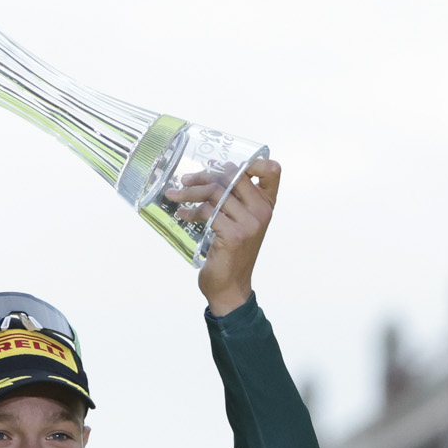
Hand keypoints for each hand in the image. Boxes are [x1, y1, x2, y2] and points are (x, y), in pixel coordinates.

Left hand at [183, 157, 280, 315]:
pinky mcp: (234, 235)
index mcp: (267, 205)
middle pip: (232, 177)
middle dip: (205, 175)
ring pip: (216, 193)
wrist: (230, 286)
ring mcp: (250, 223)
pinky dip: (190, 211)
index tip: (222, 164)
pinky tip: (182, 214)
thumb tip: (210, 173)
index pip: (272, 172)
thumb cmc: (232, 254)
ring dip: (190, 192)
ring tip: (176, 195)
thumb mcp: (240, 223)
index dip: (253, 161)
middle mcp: (263, 212)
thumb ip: (235, 200)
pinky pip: (208, 211)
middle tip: (186, 180)